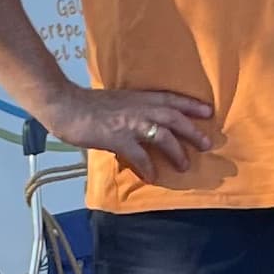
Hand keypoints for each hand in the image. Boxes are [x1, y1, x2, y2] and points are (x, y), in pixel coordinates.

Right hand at [48, 81, 216, 177]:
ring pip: (163, 136)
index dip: (191, 104)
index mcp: (139, 97)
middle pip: (174, 118)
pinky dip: (148, 167)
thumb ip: (132, 109)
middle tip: (206, 144)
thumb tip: (141, 124)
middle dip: (192, 131)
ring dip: (176, 151)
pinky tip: (152, 176)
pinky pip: (139, 155)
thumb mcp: (117, 100)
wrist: (66, 105)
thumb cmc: (87, 104)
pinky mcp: (118, 138)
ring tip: (185, 165)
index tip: (208, 110)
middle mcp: (139, 108)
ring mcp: (130, 123)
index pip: (171, 99)